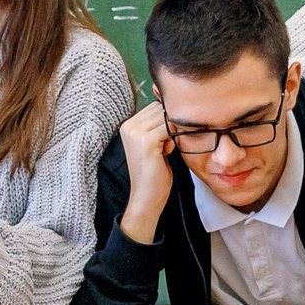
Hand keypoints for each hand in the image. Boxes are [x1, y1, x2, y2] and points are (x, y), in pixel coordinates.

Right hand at [116, 102, 175, 242]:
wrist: (146, 197)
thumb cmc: (154, 173)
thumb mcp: (155, 145)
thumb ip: (159, 127)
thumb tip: (176, 110)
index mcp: (128, 125)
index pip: (155, 107)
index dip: (167, 121)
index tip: (166, 139)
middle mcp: (129, 126)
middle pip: (160, 110)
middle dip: (170, 125)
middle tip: (167, 146)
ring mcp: (136, 133)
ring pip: (167, 118)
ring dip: (173, 132)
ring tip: (166, 150)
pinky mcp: (146, 141)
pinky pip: (170, 129)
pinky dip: (174, 140)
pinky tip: (168, 152)